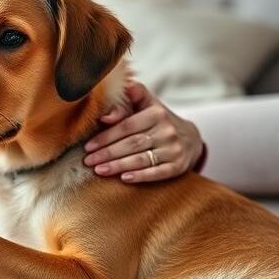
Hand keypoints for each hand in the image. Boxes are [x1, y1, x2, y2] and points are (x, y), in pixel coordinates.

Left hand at [83, 80, 204, 182]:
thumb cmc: (159, 120)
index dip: (106, 137)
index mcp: (157, 113)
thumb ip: (128, 100)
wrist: (191, 137)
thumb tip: (106, 114)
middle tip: (88, 161)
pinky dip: (141, 176)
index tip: (88, 146)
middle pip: (132, 144)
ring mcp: (174, 150)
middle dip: (107, 153)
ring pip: (142, 159)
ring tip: (99, 170)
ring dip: (118, 166)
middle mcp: (167, 131)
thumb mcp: (147, 104)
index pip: (127, 126)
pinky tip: (124, 179)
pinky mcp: (178, 166)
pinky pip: (157, 173)